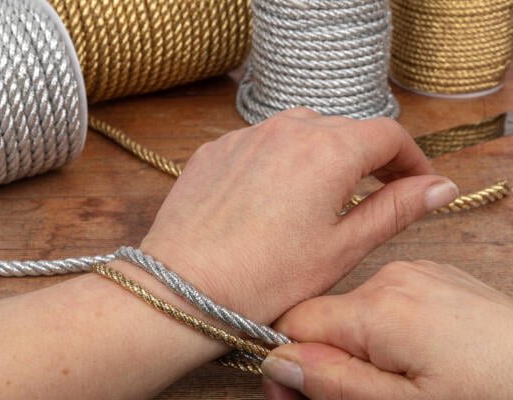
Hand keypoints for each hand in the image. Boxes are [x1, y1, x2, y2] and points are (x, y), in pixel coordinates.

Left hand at [140, 108, 458, 321]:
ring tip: (320, 196)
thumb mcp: (342, 248)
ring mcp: (245, 136)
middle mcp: (286, 128)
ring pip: (300, 131)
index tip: (416, 184)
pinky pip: (259, 143)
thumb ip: (395, 209)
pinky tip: (270, 198)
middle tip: (372, 195)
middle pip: (344, 130)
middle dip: (367, 159)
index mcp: (328, 150)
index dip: (410, 159)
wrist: (183, 286)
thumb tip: (438, 186)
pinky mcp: (215, 150)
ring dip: (321, 156)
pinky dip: (277, 161)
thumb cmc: (265, 277)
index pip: (388, 134)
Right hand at [262, 260, 512, 399]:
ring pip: (351, 311)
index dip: (287, 361)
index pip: (294, 322)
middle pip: (323, 317)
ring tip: (390, 380)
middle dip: (324, 358)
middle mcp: (392, 276)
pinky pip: (382, 300)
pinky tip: (410, 355)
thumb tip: (277, 361)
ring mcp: (414, 271)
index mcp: (379, 309)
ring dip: (354, 346)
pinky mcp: (430, 276)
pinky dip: (380, 329)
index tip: (294, 395)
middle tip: (349, 398)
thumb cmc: (491, 393)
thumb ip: (336, 382)